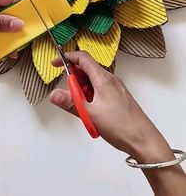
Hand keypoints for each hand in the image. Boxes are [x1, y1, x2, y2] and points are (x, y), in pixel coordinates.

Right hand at [50, 51, 167, 157]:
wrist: (144, 140)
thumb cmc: (122, 126)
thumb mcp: (91, 115)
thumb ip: (71, 103)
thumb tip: (54, 94)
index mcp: (103, 79)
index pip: (83, 58)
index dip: (68, 57)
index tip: (56, 64)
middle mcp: (110, 80)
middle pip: (87, 69)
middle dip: (74, 80)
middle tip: (70, 95)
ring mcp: (115, 88)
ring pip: (93, 81)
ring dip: (82, 90)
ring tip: (83, 109)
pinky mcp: (117, 97)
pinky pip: (99, 90)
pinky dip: (91, 96)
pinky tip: (92, 112)